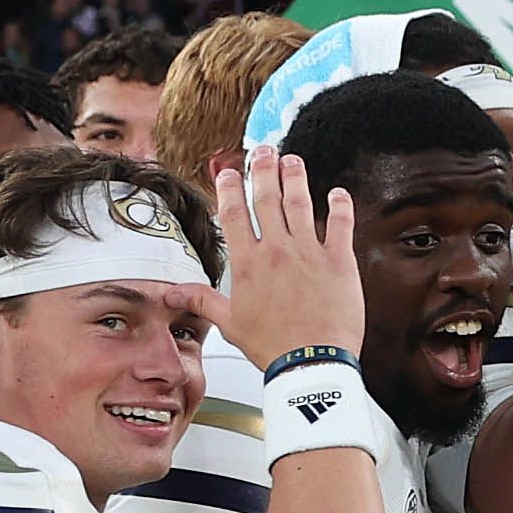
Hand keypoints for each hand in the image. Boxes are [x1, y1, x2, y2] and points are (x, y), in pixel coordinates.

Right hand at [208, 144, 366, 373]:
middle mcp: (278, 251)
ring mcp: (309, 253)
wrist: (312, 362)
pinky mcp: (339, 261)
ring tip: (292, 160)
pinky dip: (340, 206)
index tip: (228, 172)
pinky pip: (341, 225)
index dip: (229, 187)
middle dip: (263, 170)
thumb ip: (203, 301)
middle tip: (263, 150)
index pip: (234, 214)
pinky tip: (338, 193)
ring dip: (296, 177)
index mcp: (249, 264)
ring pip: (301, 203)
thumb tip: (172, 294)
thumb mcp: (230, 324)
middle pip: (267, 198)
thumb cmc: (273, 346)